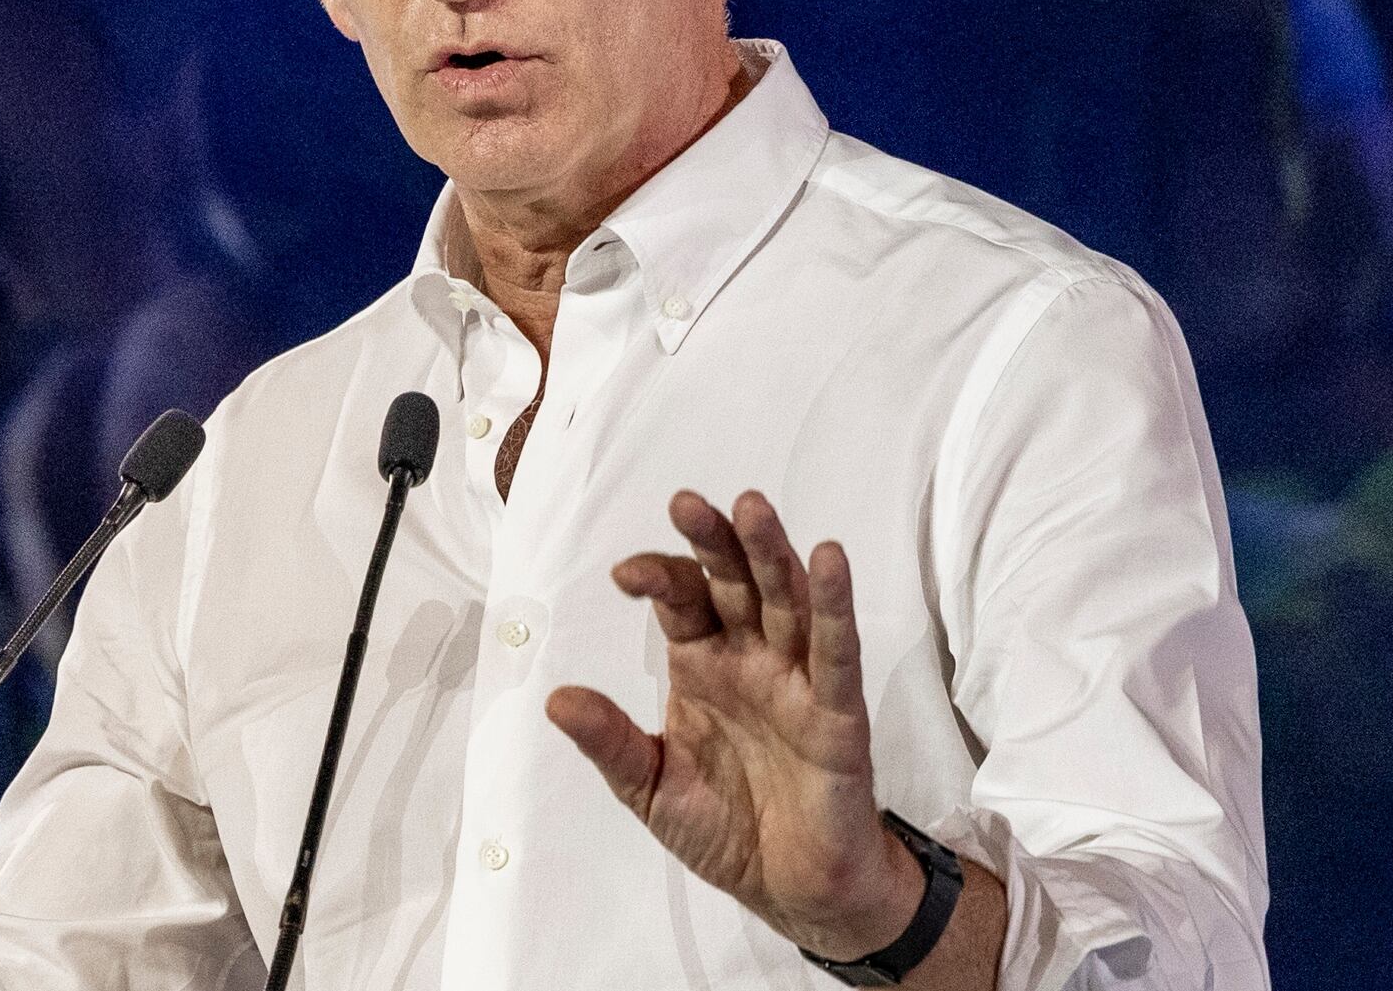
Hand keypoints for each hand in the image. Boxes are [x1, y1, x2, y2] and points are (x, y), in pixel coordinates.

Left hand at [546, 490, 924, 961]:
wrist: (791, 890)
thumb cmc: (727, 829)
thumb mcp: (650, 787)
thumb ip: (610, 742)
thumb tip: (555, 698)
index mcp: (704, 664)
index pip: (681, 599)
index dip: (658, 576)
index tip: (626, 576)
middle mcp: (751, 658)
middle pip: (734, 582)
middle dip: (713, 541)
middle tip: (686, 502)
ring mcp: (796, 680)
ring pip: (786, 600)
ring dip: (771, 553)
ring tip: (751, 507)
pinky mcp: (837, 713)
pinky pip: (836, 652)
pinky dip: (834, 606)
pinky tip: (828, 560)